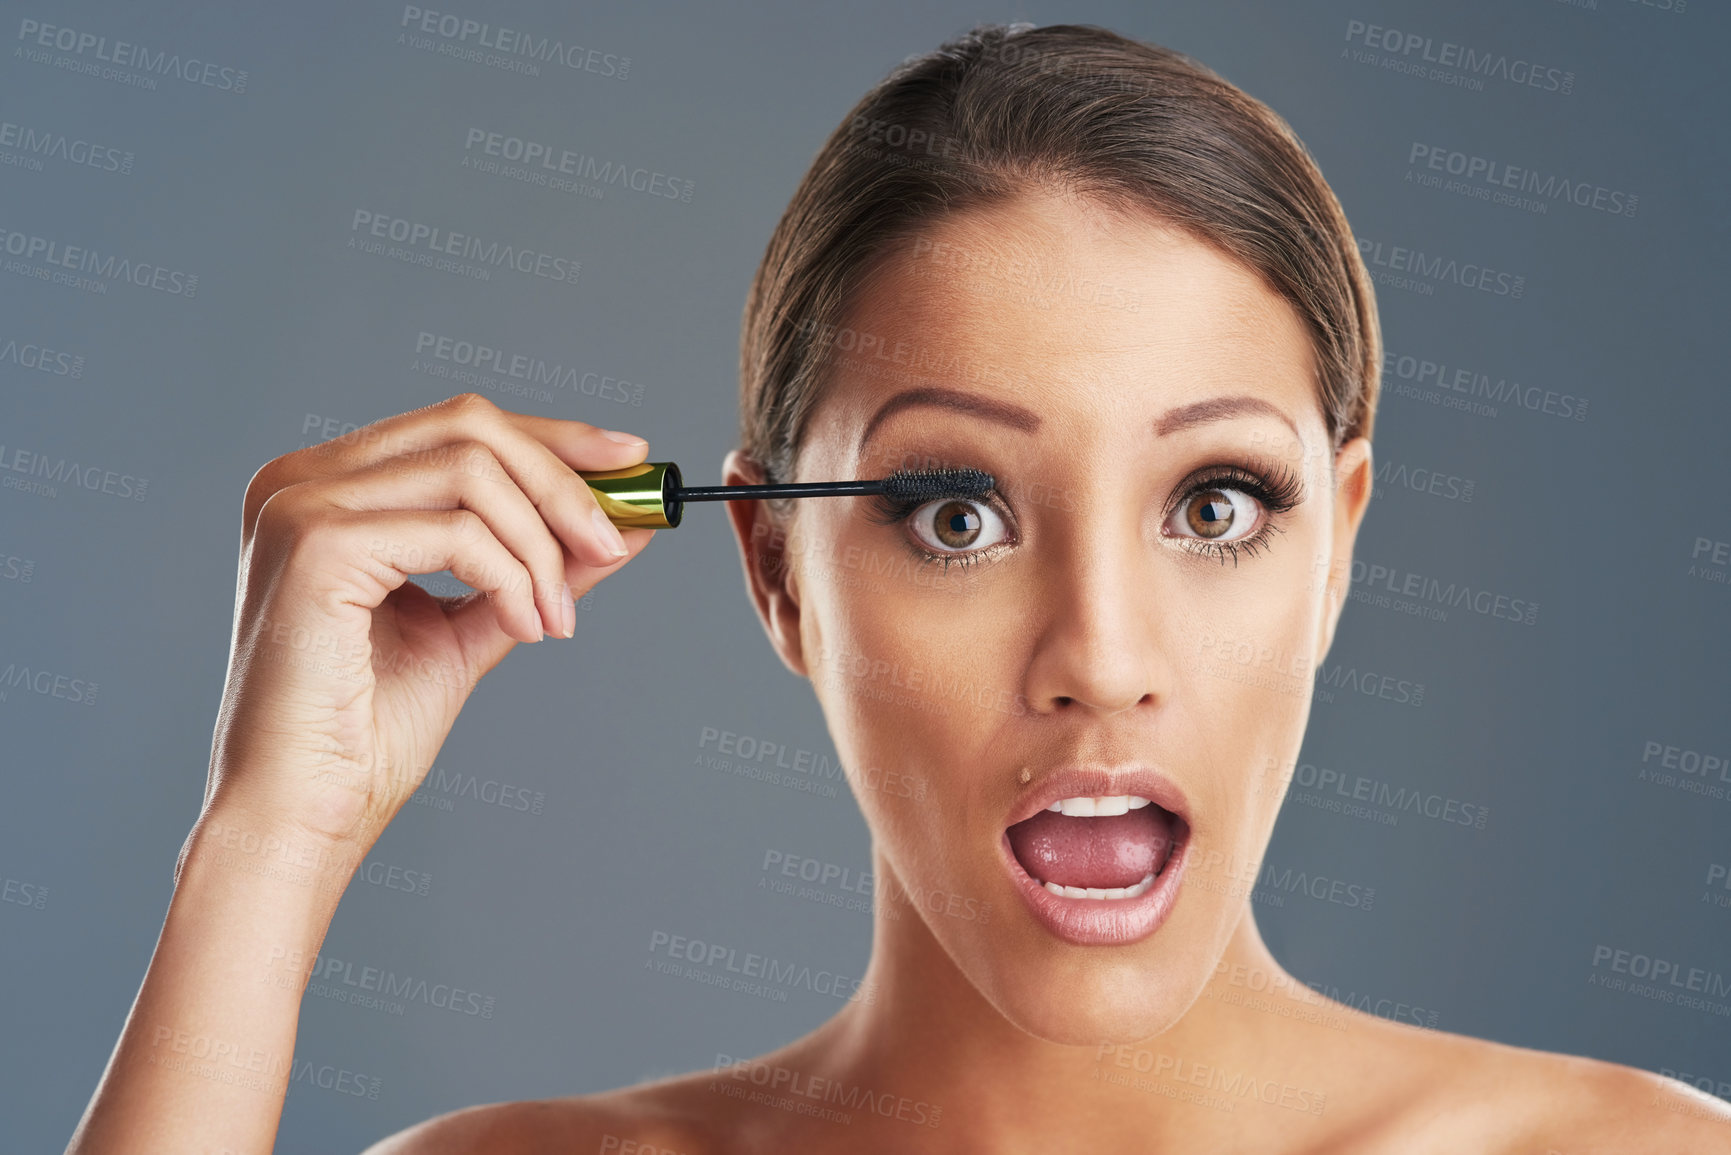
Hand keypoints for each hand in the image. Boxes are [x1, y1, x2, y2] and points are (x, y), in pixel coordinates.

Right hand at [197, 392, 655, 852]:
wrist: (301, 813)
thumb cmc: (366, 735)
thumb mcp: (476, 627)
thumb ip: (538, 568)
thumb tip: (624, 526)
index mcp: (328, 489)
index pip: (457, 425)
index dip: (553, 437)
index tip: (630, 460)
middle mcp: (302, 479)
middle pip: (469, 426)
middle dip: (562, 481)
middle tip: (615, 541)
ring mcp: (301, 505)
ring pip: (473, 471)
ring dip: (541, 547)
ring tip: (558, 617)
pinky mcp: (317, 544)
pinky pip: (459, 532)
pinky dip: (513, 578)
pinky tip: (526, 629)